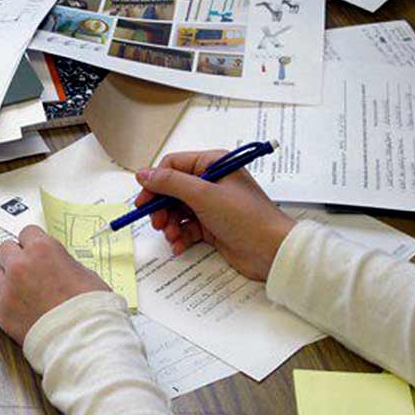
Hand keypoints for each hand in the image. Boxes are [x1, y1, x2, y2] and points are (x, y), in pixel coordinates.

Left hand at [0, 226, 109, 344]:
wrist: (83, 339)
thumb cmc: (90, 307)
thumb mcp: (85, 273)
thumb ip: (63, 263)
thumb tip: (56, 266)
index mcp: (42, 249)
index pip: (27, 233)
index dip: (33, 243)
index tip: (36, 252)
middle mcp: (20, 264)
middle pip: (5, 249)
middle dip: (16, 258)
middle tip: (28, 271)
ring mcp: (8, 288)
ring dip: (6, 279)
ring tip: (21, 291)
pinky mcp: (1, 312)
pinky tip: (9, 304)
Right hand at [135, 151, 295, 280]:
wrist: (271, 250)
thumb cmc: (246, 217)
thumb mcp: (203, 195)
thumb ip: (170, 183)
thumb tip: (143, 173)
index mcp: (213, 164)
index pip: (173, 166)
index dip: (156, 182)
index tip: (144, 200)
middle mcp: (212, 182)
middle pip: (172, 190)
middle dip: (161, 208)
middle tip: (156, 223)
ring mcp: (212, 205)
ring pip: (177, 211)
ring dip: (170, 225)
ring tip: (172, 236)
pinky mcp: (213, 226)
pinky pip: (187, 228)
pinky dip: (180, 236)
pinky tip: (179, 245)